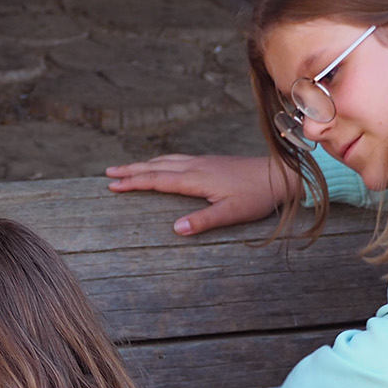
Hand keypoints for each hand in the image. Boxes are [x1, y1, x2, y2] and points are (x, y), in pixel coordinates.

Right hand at [105, 154, 295, 235]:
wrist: (280, 175)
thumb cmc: (257, 196)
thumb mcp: (232, 213)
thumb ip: (204, 221)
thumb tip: (176, 229)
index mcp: (195, 179)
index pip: (156, 180)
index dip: (133, 182)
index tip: (113, 185)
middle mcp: (195, 166)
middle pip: (155, 166)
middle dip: (131, 170)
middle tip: (108, 173)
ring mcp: (202, 162)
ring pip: (165, 160)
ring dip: (143, 164)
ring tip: (126, 168)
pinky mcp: (209, 162)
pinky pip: (176, 159)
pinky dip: (159, 161)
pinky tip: (160, 164)